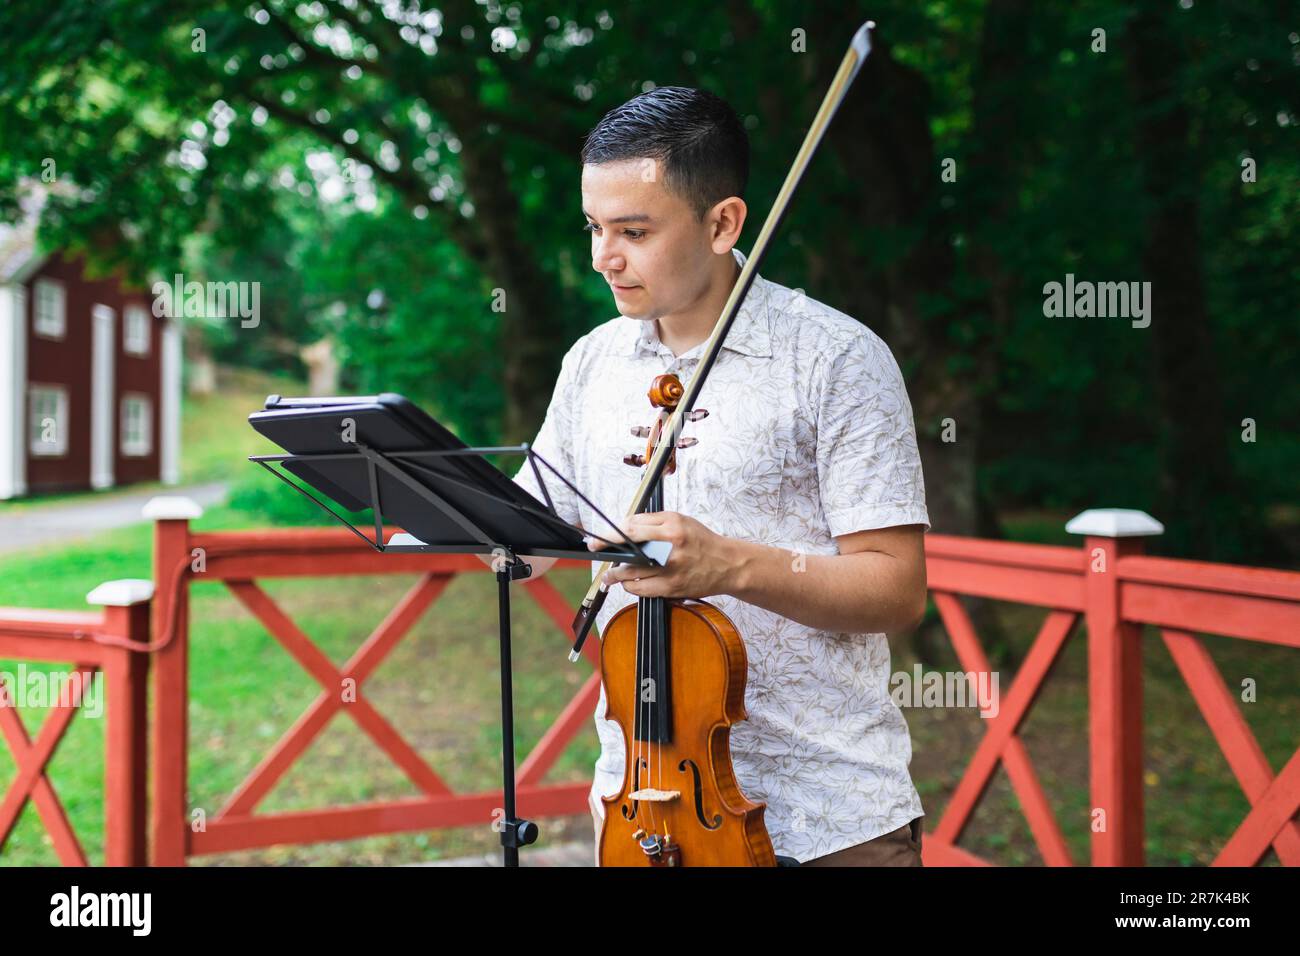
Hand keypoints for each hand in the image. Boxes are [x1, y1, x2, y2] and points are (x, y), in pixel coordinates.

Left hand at [588, 511, 735, 598]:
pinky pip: (642, 590)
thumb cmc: (702, 541)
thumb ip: (652, 521)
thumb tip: (624, 526)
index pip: (631, 528)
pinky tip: (630, 583)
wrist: (727, 564)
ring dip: (616, 575)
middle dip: (609, 555)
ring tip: (611, 575)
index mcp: (672, 527)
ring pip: (631, 575)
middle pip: (628, 553)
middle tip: (598, 554)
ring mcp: (671, 571)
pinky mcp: (672, 588)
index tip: (596, 541)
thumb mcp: (680, 520)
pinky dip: (632, 586)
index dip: (609, 535)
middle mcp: (671, 549)